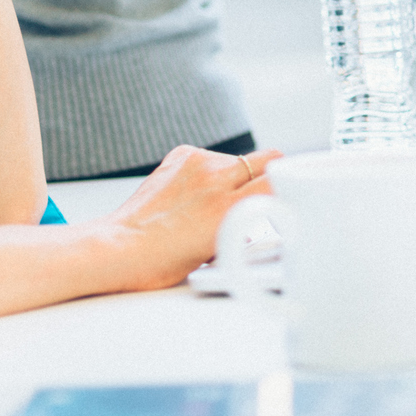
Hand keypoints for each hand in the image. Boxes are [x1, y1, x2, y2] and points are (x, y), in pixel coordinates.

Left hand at [99, 146, 279, 290]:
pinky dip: (212, 171)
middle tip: (267, 195)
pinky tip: (196, 193)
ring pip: (239, 158)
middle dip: (274, 175)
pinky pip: (212, 157)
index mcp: (229, 210)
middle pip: (270, 157)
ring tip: (218, 202)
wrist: (119, 247)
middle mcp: (216, 179)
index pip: (281, 180)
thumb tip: (264, 214)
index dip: (293, 188)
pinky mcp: (182, 154)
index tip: (295, 197)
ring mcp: (197, 162)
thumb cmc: (164, 262)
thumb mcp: (218, 252)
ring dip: (239, 176)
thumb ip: (247, 226)